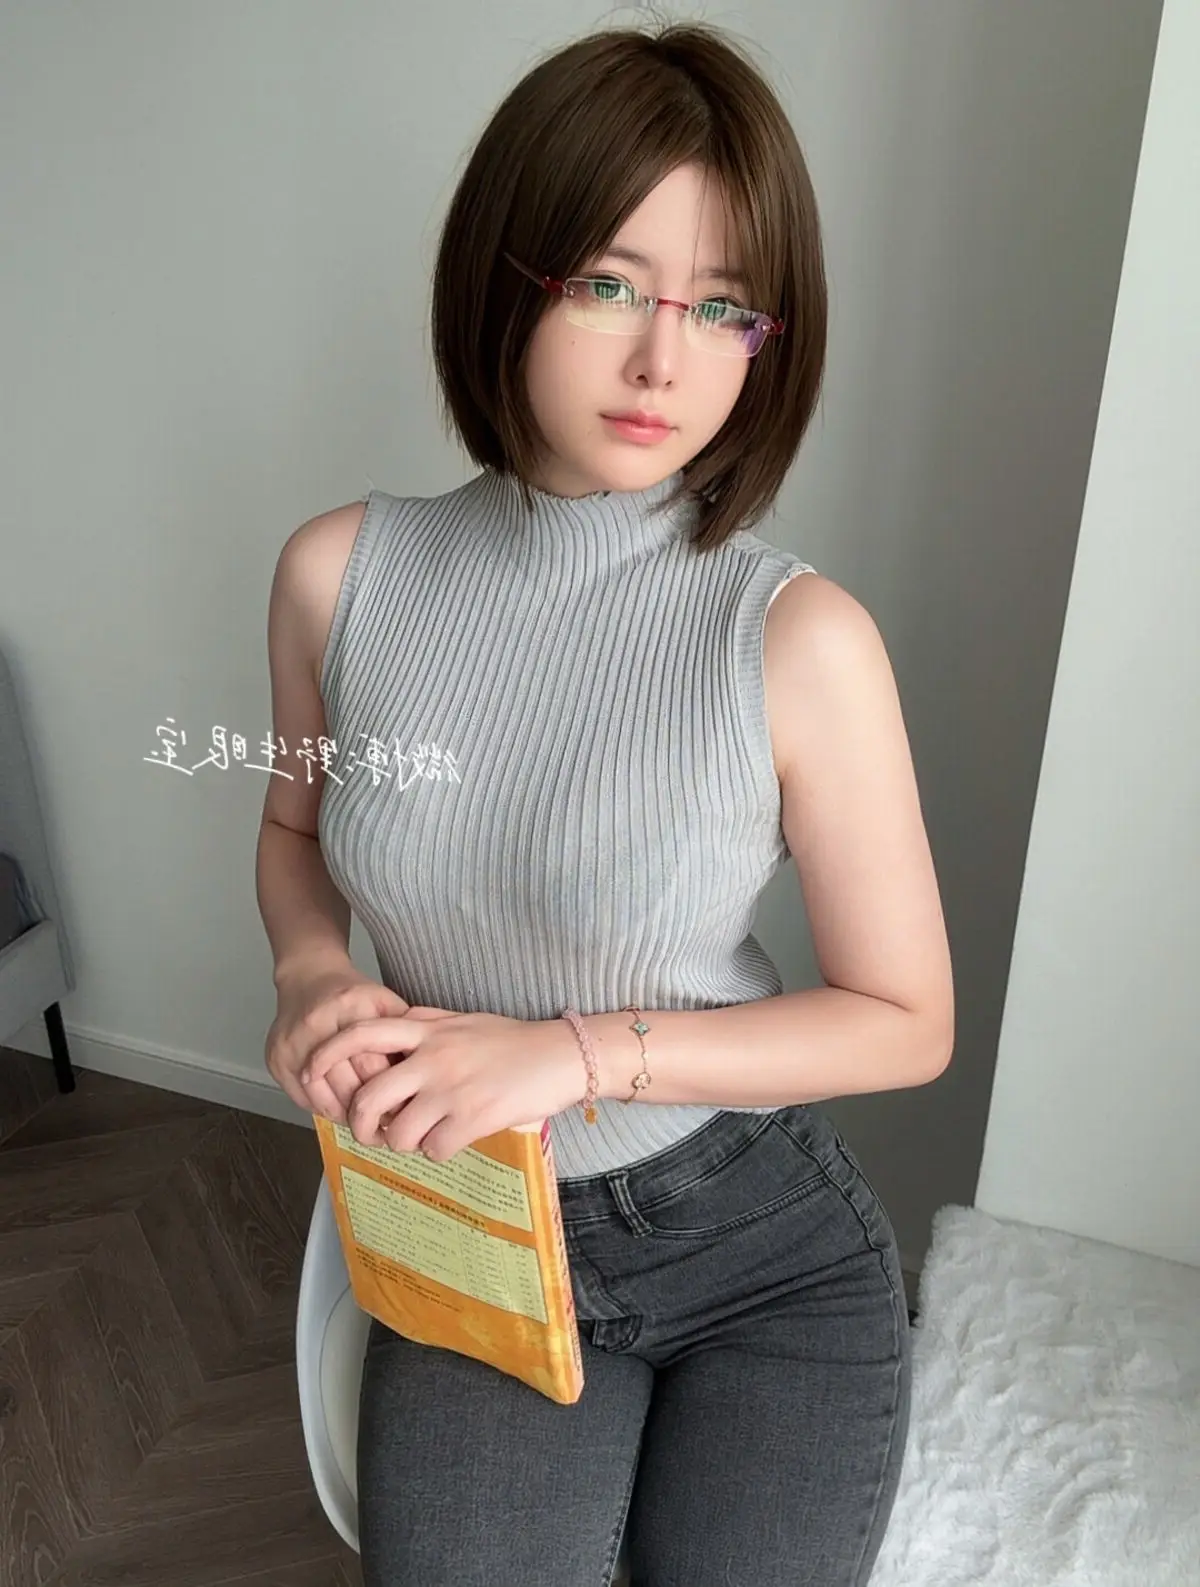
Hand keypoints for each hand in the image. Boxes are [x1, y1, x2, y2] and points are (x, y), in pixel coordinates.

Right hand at [266, 958, 420, 1120]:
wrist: (308, 977)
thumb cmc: (354, 995)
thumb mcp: (386, 1004)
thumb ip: (405, 1036)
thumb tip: (420, 1084)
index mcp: (352, 1008)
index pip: (373, 1066)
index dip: (390, 1093)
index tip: (403, 1111)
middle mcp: (318, 1024)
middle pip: (347, 1085)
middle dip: (369, 1111)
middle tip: (385, 1126)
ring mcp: (292, 1042)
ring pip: (322, 1098)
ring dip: (346, 1116)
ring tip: (364, 1124)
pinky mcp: (276, 1057)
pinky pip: (302, 1098)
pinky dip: (323, 1108)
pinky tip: (340, 1110)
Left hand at [300, 1009, 588, 1161]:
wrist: (560, 1055)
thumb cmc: (512, 1039)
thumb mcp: (463, 1020)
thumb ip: (426, 1022)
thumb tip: (395, 1024)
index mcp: (428, 1029)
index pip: (363, 1033)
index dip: (328, 1053)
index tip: (310, 1071)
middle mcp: (433, 1058)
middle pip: (369, 1097)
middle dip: (361, 1123)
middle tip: (371, 1131)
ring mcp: (452, 1090)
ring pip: (397, 1133)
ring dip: (402, 1143)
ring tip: (420, 1137)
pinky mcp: (473, 1118)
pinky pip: (434, 1149)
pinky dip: (436, 1151)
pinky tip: (450, 1139)